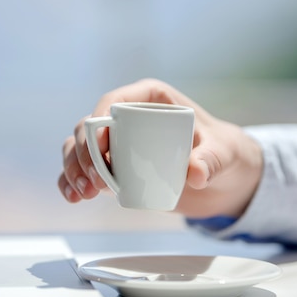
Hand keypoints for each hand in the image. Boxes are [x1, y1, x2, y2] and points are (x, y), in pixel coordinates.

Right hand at [58, 78, 263, 217]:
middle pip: (89, 126)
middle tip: (95, 182)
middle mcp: (127, 116)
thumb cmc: (224, 152)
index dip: (98, 122)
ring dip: (74, 168)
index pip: (113, 101)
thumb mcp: (223, 154)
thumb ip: (212, 160)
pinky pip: (84, 170)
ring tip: (83, 193)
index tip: (100, 150)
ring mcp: (117, 142)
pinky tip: (73, 198)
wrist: (224, 178)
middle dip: (83, 153)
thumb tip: (196, 174)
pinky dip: (73, 181)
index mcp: (150, 98)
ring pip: (79, 148)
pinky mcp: (114, 166)